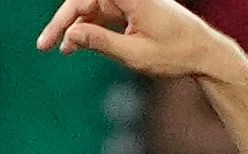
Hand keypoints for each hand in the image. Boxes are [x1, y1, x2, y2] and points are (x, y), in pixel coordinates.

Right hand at [37, 0, 239, 81]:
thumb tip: (70, 36)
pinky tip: (76, 46)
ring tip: (61, 51)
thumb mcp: (134, 54)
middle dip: (64, 22)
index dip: (66, 13)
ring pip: (92, 8)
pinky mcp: (133, 9)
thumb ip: (101, 42)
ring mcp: (132, 1)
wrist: (203, 53)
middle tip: (44, 46)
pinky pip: (103, 14)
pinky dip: (89, 28)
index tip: (51, 37)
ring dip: (75, 27)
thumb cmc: (175, 54)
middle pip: (86, 0)